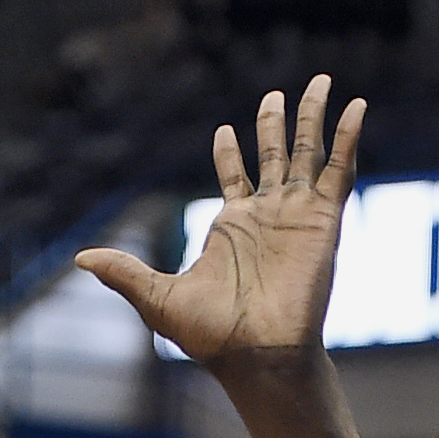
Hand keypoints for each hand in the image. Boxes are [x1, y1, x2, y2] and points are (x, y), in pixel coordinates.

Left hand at [77, 81, 363, 374]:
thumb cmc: (213, 336)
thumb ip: (124, 272)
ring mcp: (296, 215)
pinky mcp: (322, 220)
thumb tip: (82, 259)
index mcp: (232, 226)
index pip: (233, 175)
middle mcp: (267, 215)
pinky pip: (339, 169)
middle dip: (274, 123)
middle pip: (273, 153)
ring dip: (313, 116)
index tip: (224, 130)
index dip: (228, 151)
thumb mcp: (158, 297)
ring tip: (319, 81)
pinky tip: (356, 105)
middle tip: (276, 94)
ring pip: (307, 151)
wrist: (258, 356)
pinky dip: (349, 136)